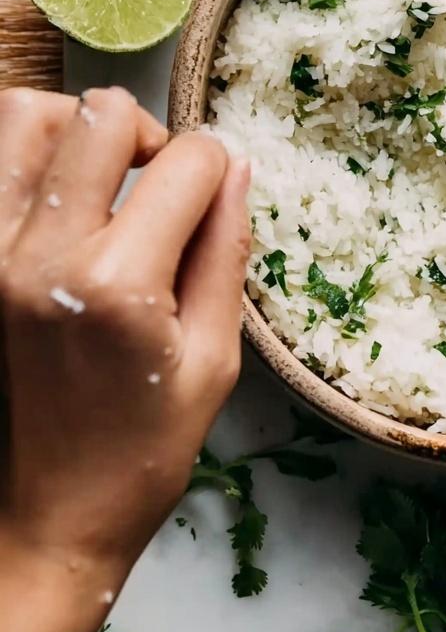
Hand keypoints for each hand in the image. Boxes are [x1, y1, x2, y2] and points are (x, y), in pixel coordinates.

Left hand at [0, 87, 250, 631]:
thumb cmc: (143, 449)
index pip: (185, 162)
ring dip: (79, 129)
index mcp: (118, 284)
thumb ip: (225, 250)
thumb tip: (234, 166)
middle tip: (161, 182)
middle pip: (101, 115)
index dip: (217, 167)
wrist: (49, 516)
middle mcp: (41, 255)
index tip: (217, 200)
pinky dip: (30, 157)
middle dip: (151, 133)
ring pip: (25, 116)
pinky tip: (62, 198)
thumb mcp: (213, 357)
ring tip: (104, 178)